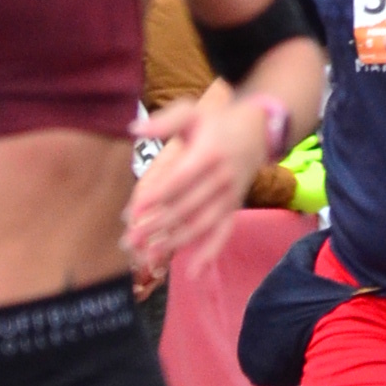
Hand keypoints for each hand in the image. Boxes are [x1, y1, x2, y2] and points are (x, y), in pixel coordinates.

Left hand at [126, 93, 272, 275]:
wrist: (257, 131)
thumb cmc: (216, 123)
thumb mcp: (192, 113)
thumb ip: (165, 120)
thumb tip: (133, 128)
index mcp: (208, 154)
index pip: (178, 180)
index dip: (156, 197)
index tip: (133, 211)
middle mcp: (221, 178)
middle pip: (186, 207)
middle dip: (156, 226)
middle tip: (129, 240)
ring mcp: (229, 197)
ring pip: (201, 225)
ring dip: (175, 242)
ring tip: (148, 255)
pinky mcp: (233, 209)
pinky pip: (223, 234)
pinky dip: (210, 254)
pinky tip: (193, 272)